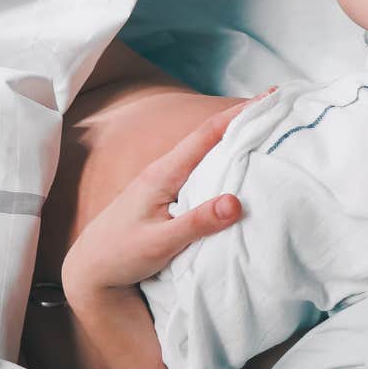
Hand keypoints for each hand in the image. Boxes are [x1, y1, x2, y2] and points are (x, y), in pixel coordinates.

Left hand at [60, 92, 267, 300]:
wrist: (90, 270)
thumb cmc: (120, 255)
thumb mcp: (160, 243)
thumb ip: (197, 222)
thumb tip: (236, 202)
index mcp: (163, 173)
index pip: (207, 135)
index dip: (239, 115)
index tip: (269, 98)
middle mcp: (166, 171)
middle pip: (210, 137)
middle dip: (243, 119)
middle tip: (278, 106)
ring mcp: (167, 183)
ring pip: (207, 153)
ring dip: (236, 139)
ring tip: (266, 130)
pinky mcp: (170, 197)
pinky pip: (204, 171)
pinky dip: (226, 161)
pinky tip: (240, 165)